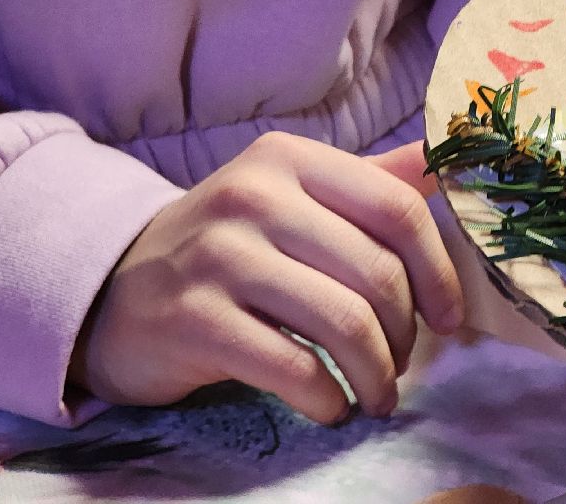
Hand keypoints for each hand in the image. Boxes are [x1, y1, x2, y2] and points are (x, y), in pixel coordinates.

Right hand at [71, 134, 463, 423]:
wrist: (113, 291)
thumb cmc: (229, 246)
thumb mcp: (294, 194)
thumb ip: (371, 180)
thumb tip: (452, 161)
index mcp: (291, 159)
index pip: (397, 208)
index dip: (439, 270)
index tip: (449, 317)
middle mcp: (255, 197)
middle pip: (377, 272)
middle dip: (405, 333)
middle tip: (401, 363)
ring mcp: (220, 257)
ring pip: (344, 323)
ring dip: (376, 374)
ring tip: (376, 393)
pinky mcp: (194, 320)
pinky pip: (294, 368)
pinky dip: (328, 398)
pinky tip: (331, 406)